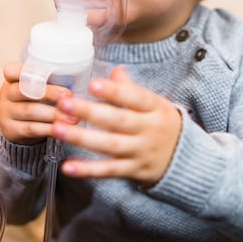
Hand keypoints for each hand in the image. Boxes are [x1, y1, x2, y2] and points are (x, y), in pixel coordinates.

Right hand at [0, 62, 79, 145]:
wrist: (19, 129)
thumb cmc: (35, 101)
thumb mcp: (36, 88)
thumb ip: (49, 81)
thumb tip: (79, 77)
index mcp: (12, 79)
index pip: (11, 70)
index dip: (26, 70)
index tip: (45, 74)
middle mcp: (6, 94)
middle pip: (25, 90)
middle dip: (49, 93)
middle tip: (68, 96)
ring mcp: (6, 113)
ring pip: (30, 110)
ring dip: (53, 113)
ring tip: (72, 117)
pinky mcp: (11, 130)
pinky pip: (31, 129)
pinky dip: (49, 129)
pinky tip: (63, 129)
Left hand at [51, 65, 181, 187]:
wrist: (185, 160)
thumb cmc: (162, 125)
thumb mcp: (155, 104)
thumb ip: (132, 89)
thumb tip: (116, 70)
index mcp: (155, 109)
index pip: (136, 98)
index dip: (115, 92)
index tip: (93, 84)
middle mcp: (149, 130)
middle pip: (117, 121)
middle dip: (89, 112)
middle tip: (64, 104)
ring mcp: (140, 152)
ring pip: (109, 146)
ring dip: (81, 138)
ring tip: (57, 129)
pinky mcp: (133, 171)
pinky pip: (108, 171)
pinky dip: (88, 170)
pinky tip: (68, 166)